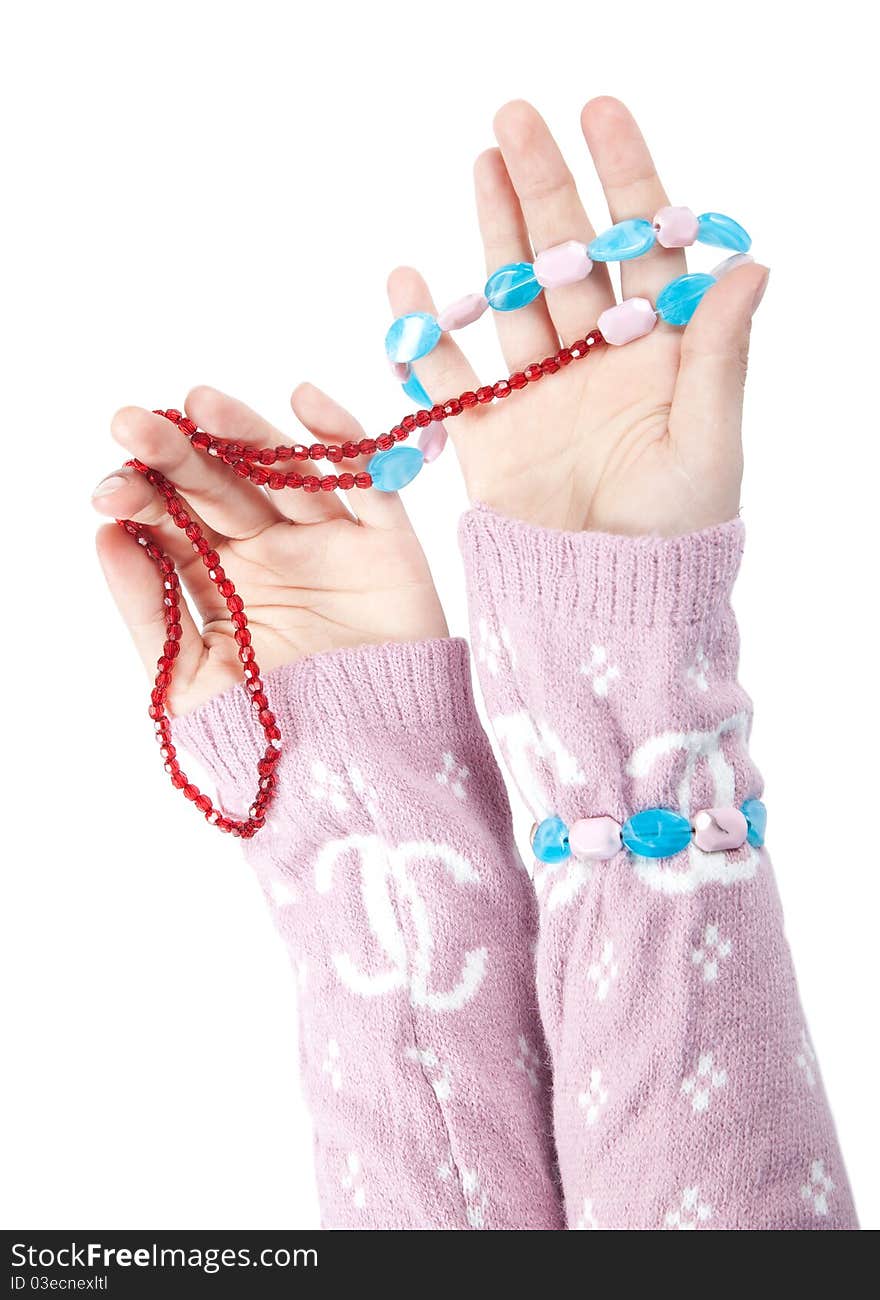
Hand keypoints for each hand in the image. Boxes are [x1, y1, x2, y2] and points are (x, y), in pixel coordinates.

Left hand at [94, 385, 446, 713]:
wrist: (367, 772)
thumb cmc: (278, 739)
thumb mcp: (192, 684)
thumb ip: (150, 613)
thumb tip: (104, 537)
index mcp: (222, 583)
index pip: (176, 525)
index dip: (142, 501)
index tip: (108, 491)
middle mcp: (271, 553)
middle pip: (220, 488)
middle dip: (176, 456)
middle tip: (133, 425)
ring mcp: (328, 544)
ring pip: (283, 473)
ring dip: (244, 434)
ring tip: (198, 404)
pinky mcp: (386, 545)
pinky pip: (367, 482)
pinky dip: (342, 440)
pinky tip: (303, 400)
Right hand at [388, 97, 768, 535]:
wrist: (605, 609)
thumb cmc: (674, 536)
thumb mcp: (708, 442)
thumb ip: (720, 352)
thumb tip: (754, 259)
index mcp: (659, 355)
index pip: (644, 249)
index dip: (625, 180)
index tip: (600, 114)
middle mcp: (597, 361)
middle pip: (569, 256)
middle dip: (546, 187)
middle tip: (517, 119)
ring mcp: (539, 393)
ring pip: (513, 296)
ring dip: (495, 232)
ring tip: (483, 164)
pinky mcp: (489, 434)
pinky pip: (451, 374)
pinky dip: (426, 333)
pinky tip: (407, 281)